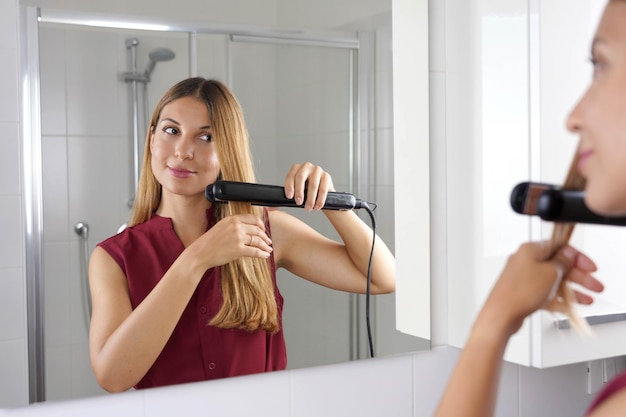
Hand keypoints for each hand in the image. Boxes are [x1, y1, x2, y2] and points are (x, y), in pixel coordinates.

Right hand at [190, 214, 272, 268]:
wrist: (200, 253)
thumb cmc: (209, 242)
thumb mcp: (221, 227)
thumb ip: (234, 225)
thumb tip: (247, 229)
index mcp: (232, 219)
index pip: (253, 218)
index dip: (261, 225)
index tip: (264, 230)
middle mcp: (236, 226)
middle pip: (257, 229)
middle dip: (265, 236)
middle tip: (268, 241)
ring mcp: (237, 237)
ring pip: (257, 240)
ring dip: (265, 245)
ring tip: (268, 249)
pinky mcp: (238, 249)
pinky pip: (255, 251)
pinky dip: (262, 254)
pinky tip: (265, 255)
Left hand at [283, 162, 334, 210]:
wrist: (321, 192)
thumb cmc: (306, 190)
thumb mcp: (297, 190)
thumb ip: (288, 195)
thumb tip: (276, 206)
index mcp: (296, 168)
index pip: (290, 175)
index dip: (289, 186)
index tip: (289, 197)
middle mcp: (306, 166)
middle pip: (300, 177)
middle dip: (299, 192)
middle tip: (299, 203)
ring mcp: (317, 170)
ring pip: (313, 184)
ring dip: (310, 198)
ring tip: (308, 208)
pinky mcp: (326, 176)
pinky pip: (322, 189)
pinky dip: (319, 200)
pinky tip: (317, 206)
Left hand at [483, 242, 602, 335]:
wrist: (500, 315)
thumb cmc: (519, 292)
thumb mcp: (550, 273)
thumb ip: (562, 262)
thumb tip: (568, 254)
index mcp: (530, 250)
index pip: (559, 247)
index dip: (578, 258)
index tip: (590, 267)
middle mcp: (525, 261)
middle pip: (558, 265)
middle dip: (579, 276)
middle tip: (594, 285)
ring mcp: (523, 278)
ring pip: (553, 281)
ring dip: (572, 289)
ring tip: (587, 298)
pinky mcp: (522, 293)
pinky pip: (545, 293)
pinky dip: (558, 298)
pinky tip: (571, 306)